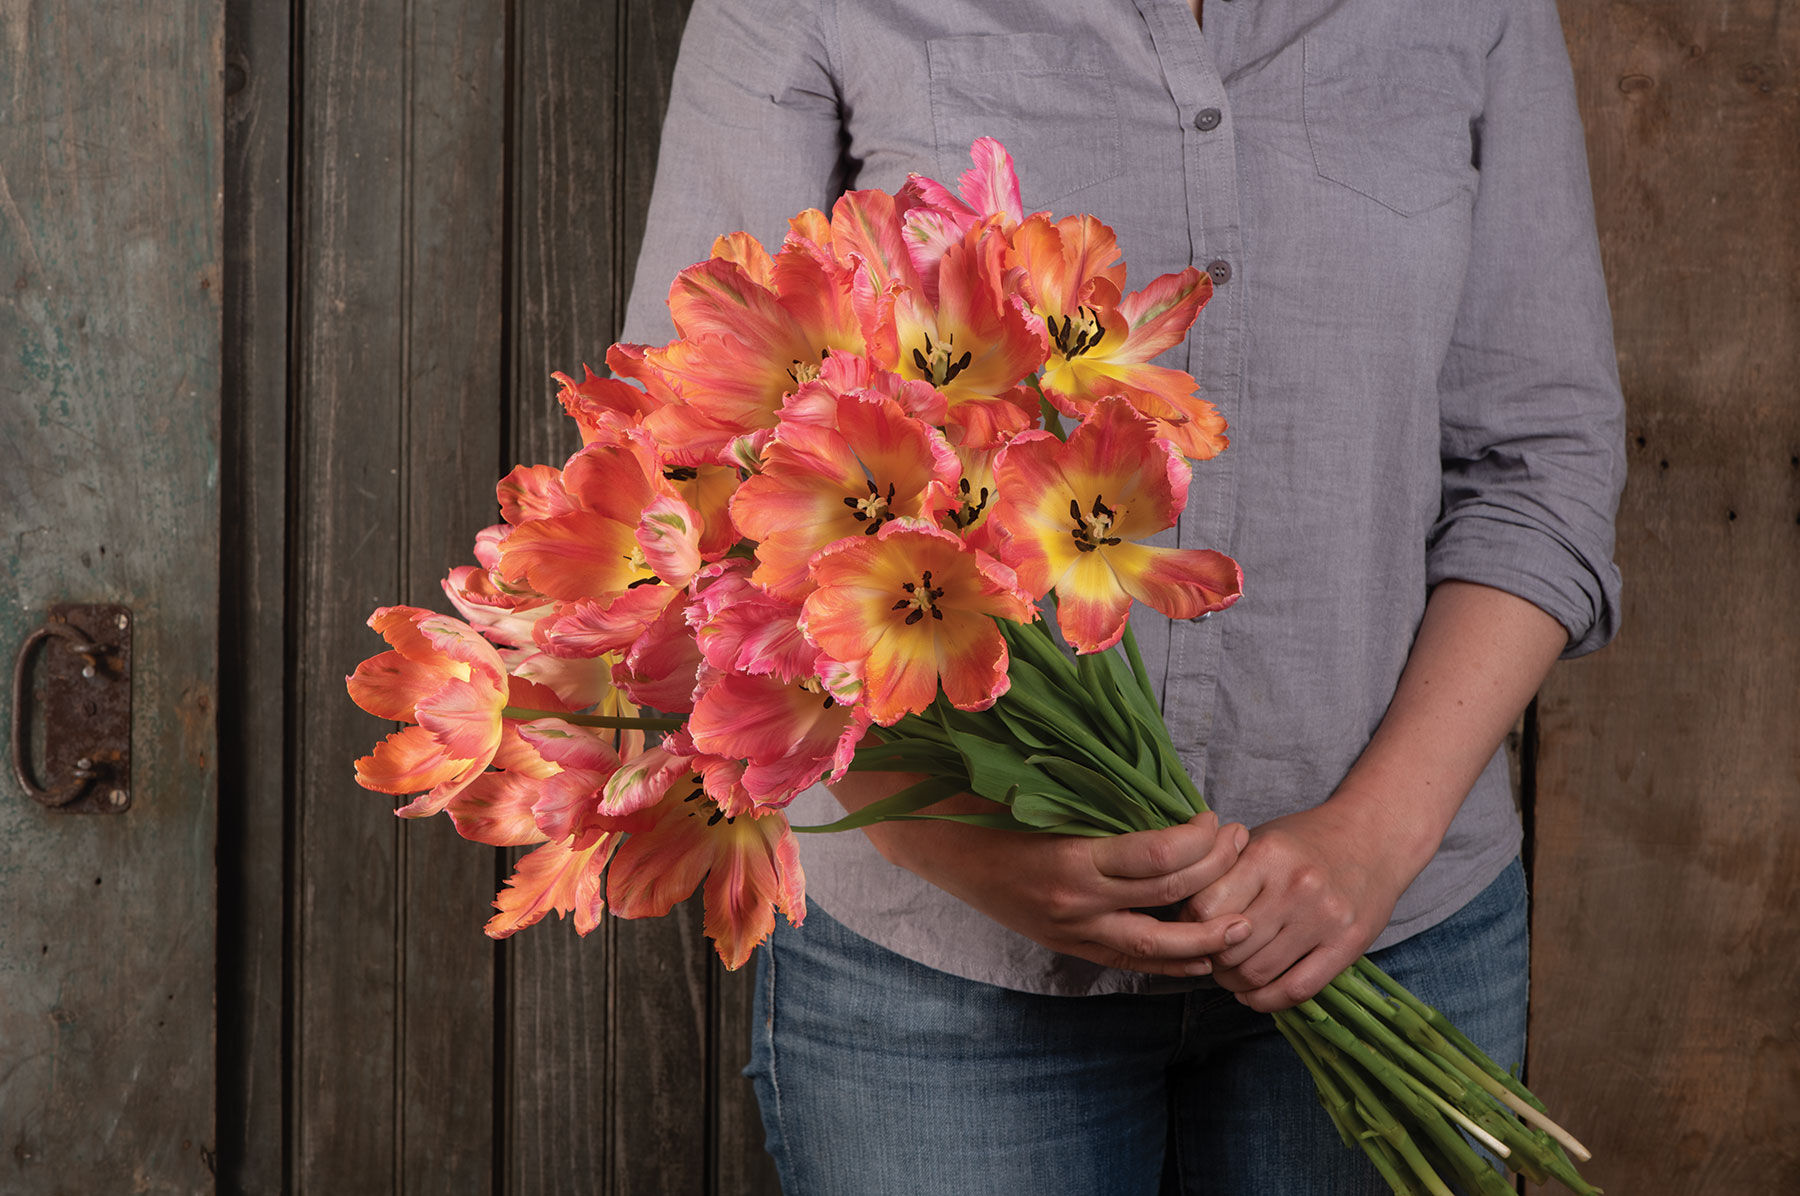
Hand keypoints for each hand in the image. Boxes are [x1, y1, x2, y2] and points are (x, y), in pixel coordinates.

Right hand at [858, 793, 1253, 977]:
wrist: (941, 846)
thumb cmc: (993, 805)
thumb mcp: (1049, 794)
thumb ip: (1105, 799)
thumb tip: (1167, 794)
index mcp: (1074, 856)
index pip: (1161, 855)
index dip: (1200, 840)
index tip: (1212, 819)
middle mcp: (1077, 901)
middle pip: (1169, 895)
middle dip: (1216, 872)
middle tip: (1240, 846)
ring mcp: (1072, 929)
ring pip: (1156, 945)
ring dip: (1205, 936)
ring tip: (1243, 925)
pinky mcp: (1068, 944)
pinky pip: (1129, 959)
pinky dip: (1169, 960)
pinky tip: (1199, 956)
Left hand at [1185, 798, 1415, 1010]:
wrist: (1373, 837)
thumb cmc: (1305, 840)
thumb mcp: (1260, 839)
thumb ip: (1223, 871)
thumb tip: (1178, 914)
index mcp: (1268, 855)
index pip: (1205, 907)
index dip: (1189, 925)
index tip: (1190, 929)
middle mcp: (1296, 887)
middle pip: (1229, 946)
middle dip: (1210, 959)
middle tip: (1208, 957)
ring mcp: (1325, 919)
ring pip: (1258, 973)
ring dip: (1233, 983)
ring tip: (1229, 974)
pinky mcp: (1348, 945)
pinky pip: (1296, 990)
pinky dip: (1265, 1000)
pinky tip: (1254, 993)